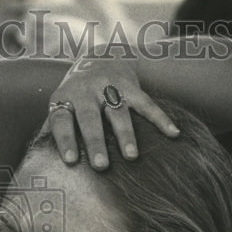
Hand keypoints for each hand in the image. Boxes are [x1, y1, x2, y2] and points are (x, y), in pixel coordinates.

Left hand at [44, 55, 179, 169]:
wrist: (99, 58)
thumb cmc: (77, 97)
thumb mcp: (64, 107)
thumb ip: (62, 131)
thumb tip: (59, 172)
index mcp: (64, 98)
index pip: (62, 120)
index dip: (65, 140)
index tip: (71, 161)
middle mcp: (85, 90)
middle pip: (90, 118)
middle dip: (96, 142)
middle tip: (101, 166)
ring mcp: (109, 86)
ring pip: (118, 111)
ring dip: (125, 134)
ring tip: (131, 156)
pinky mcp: (131, 85)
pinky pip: (147, 103)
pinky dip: (161, 119)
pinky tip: (173, 134)